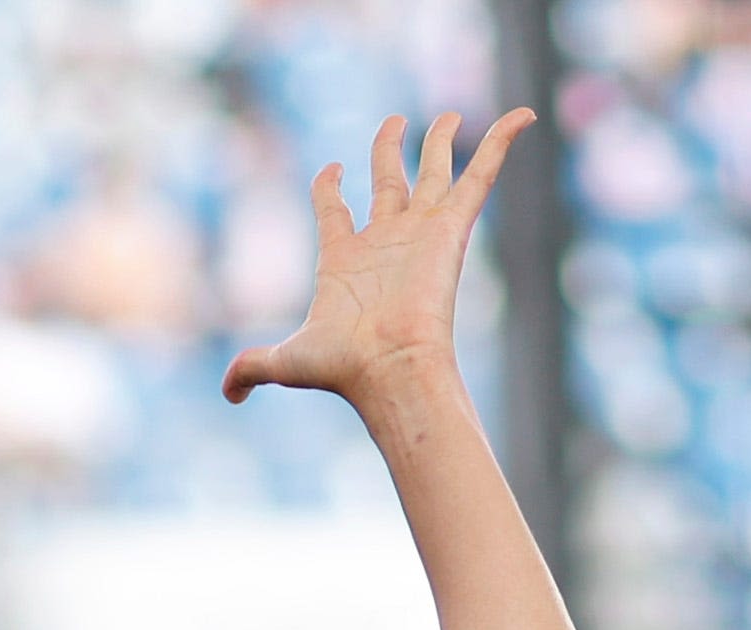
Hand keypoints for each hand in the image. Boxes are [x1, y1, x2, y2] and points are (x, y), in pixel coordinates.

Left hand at [222, 109, 529, 409]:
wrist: (388, 367)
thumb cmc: (342, 366)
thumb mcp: (285, 361)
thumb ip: (251, 367)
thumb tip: (228, 393)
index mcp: (345, 259)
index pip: (335, 208)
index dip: (329, 186)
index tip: (331, 169)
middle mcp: (385, 241)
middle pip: (390, 180)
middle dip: (390, 149)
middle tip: (394, 124)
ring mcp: (420, 232)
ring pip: (434, 170)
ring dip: (440, 140)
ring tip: (445, 115)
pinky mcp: (453, 227)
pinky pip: (482, 173)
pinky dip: (501, 141)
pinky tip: (522, 115)